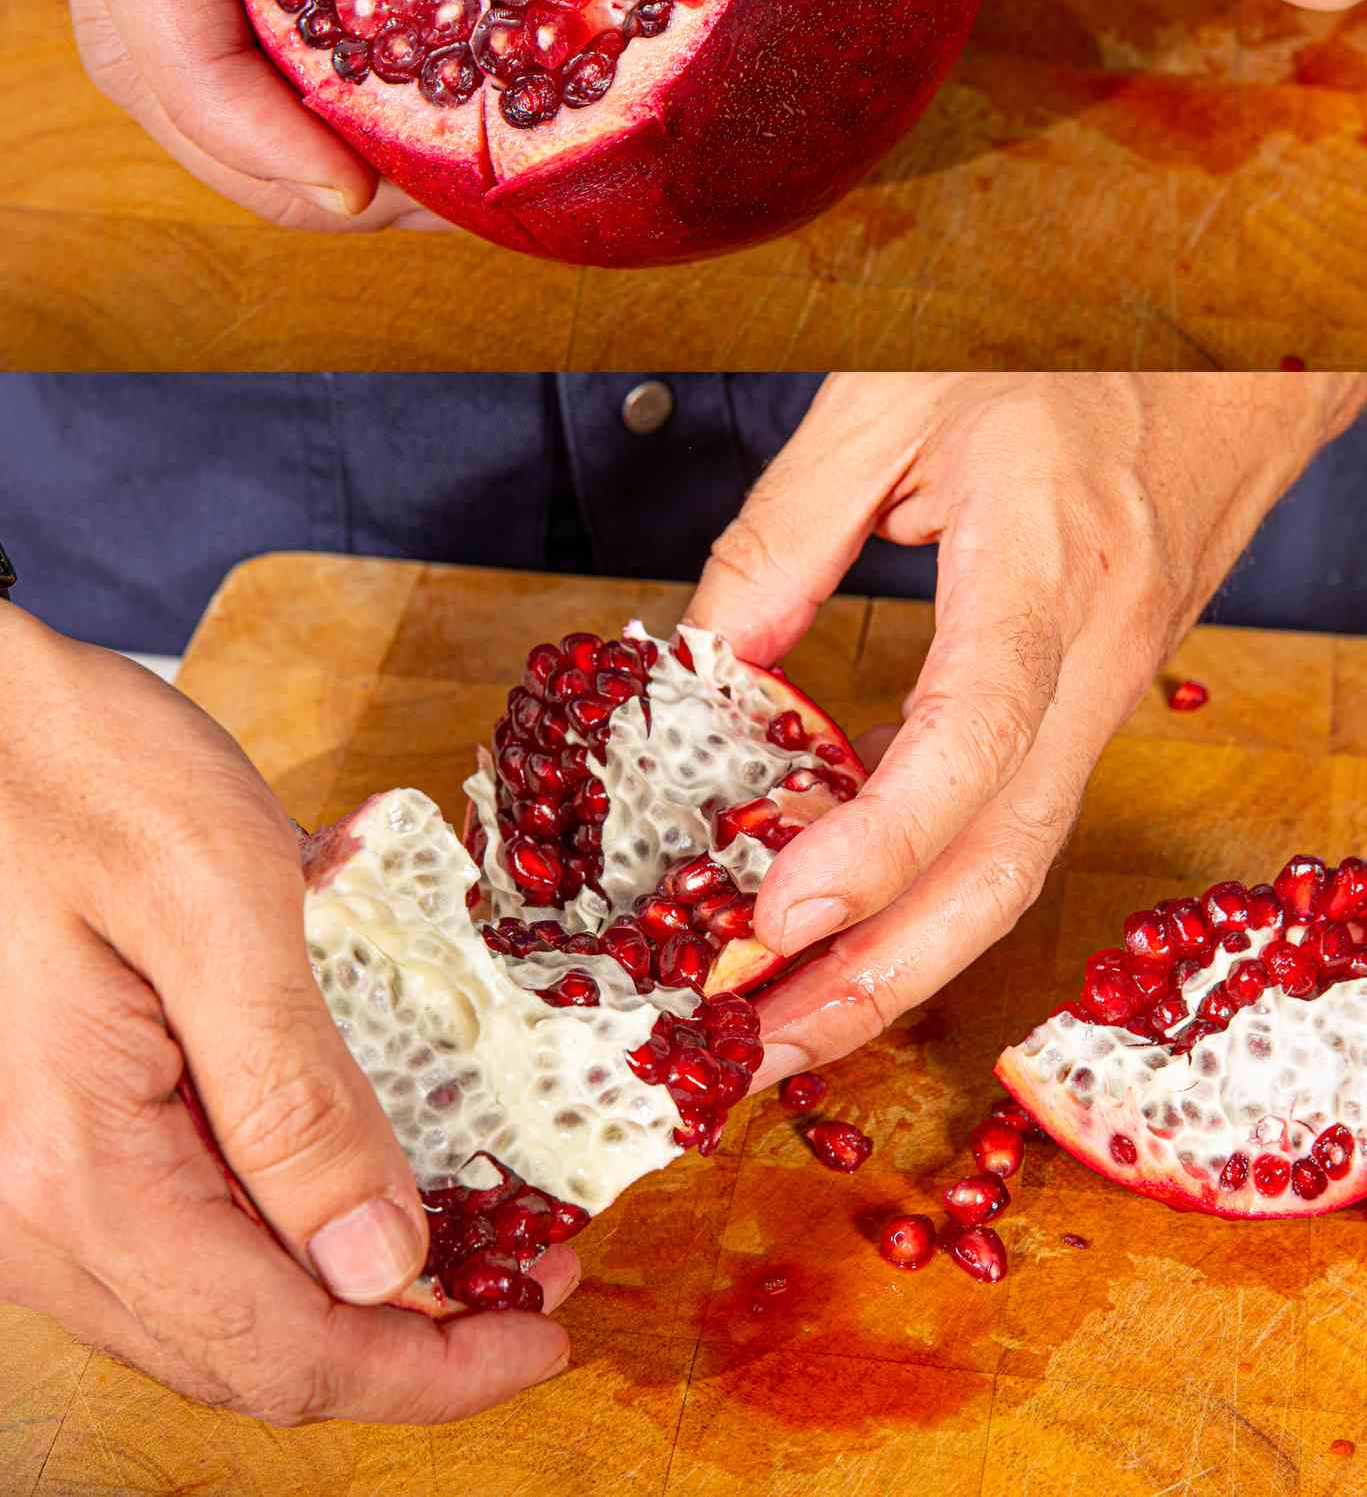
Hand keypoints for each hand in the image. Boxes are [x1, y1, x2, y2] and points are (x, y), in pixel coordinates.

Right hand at [0, 605, 576, 1421]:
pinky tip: (359, 1172)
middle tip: (530, 1281)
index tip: (542, 1337)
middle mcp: (35, 1213)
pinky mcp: (50, 1140)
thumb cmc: (82, 771)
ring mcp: (30, 1187)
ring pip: (210, 1306)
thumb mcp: (218, 901)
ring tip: (470, 1236)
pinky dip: (283, 1232)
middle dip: (403, 1338)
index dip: (427, 1369)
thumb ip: (295, 1093)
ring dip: (346, 1292)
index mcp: (78, 1168)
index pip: (278, 1348)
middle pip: (244, 1353)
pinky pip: (178, 1234)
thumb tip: (379, 1261)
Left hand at [684, 372, 1366, 1081]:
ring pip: (1016, 858)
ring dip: (904, 953)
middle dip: (882, 973)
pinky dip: (934, 885)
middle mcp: (1096, 658)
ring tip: (790, 1015)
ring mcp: (1112, 690)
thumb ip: (785, 532)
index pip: (970, 742)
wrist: (1235, 352)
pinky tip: (855, 912)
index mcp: (1048, 569)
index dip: (873, 847)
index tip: (774, 916)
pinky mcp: (1099, 700)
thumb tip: (702, 659)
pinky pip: (1018, 814)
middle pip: (1004, 858)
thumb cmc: (1067, 352)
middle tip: (761, 1045)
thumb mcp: (891, 401)